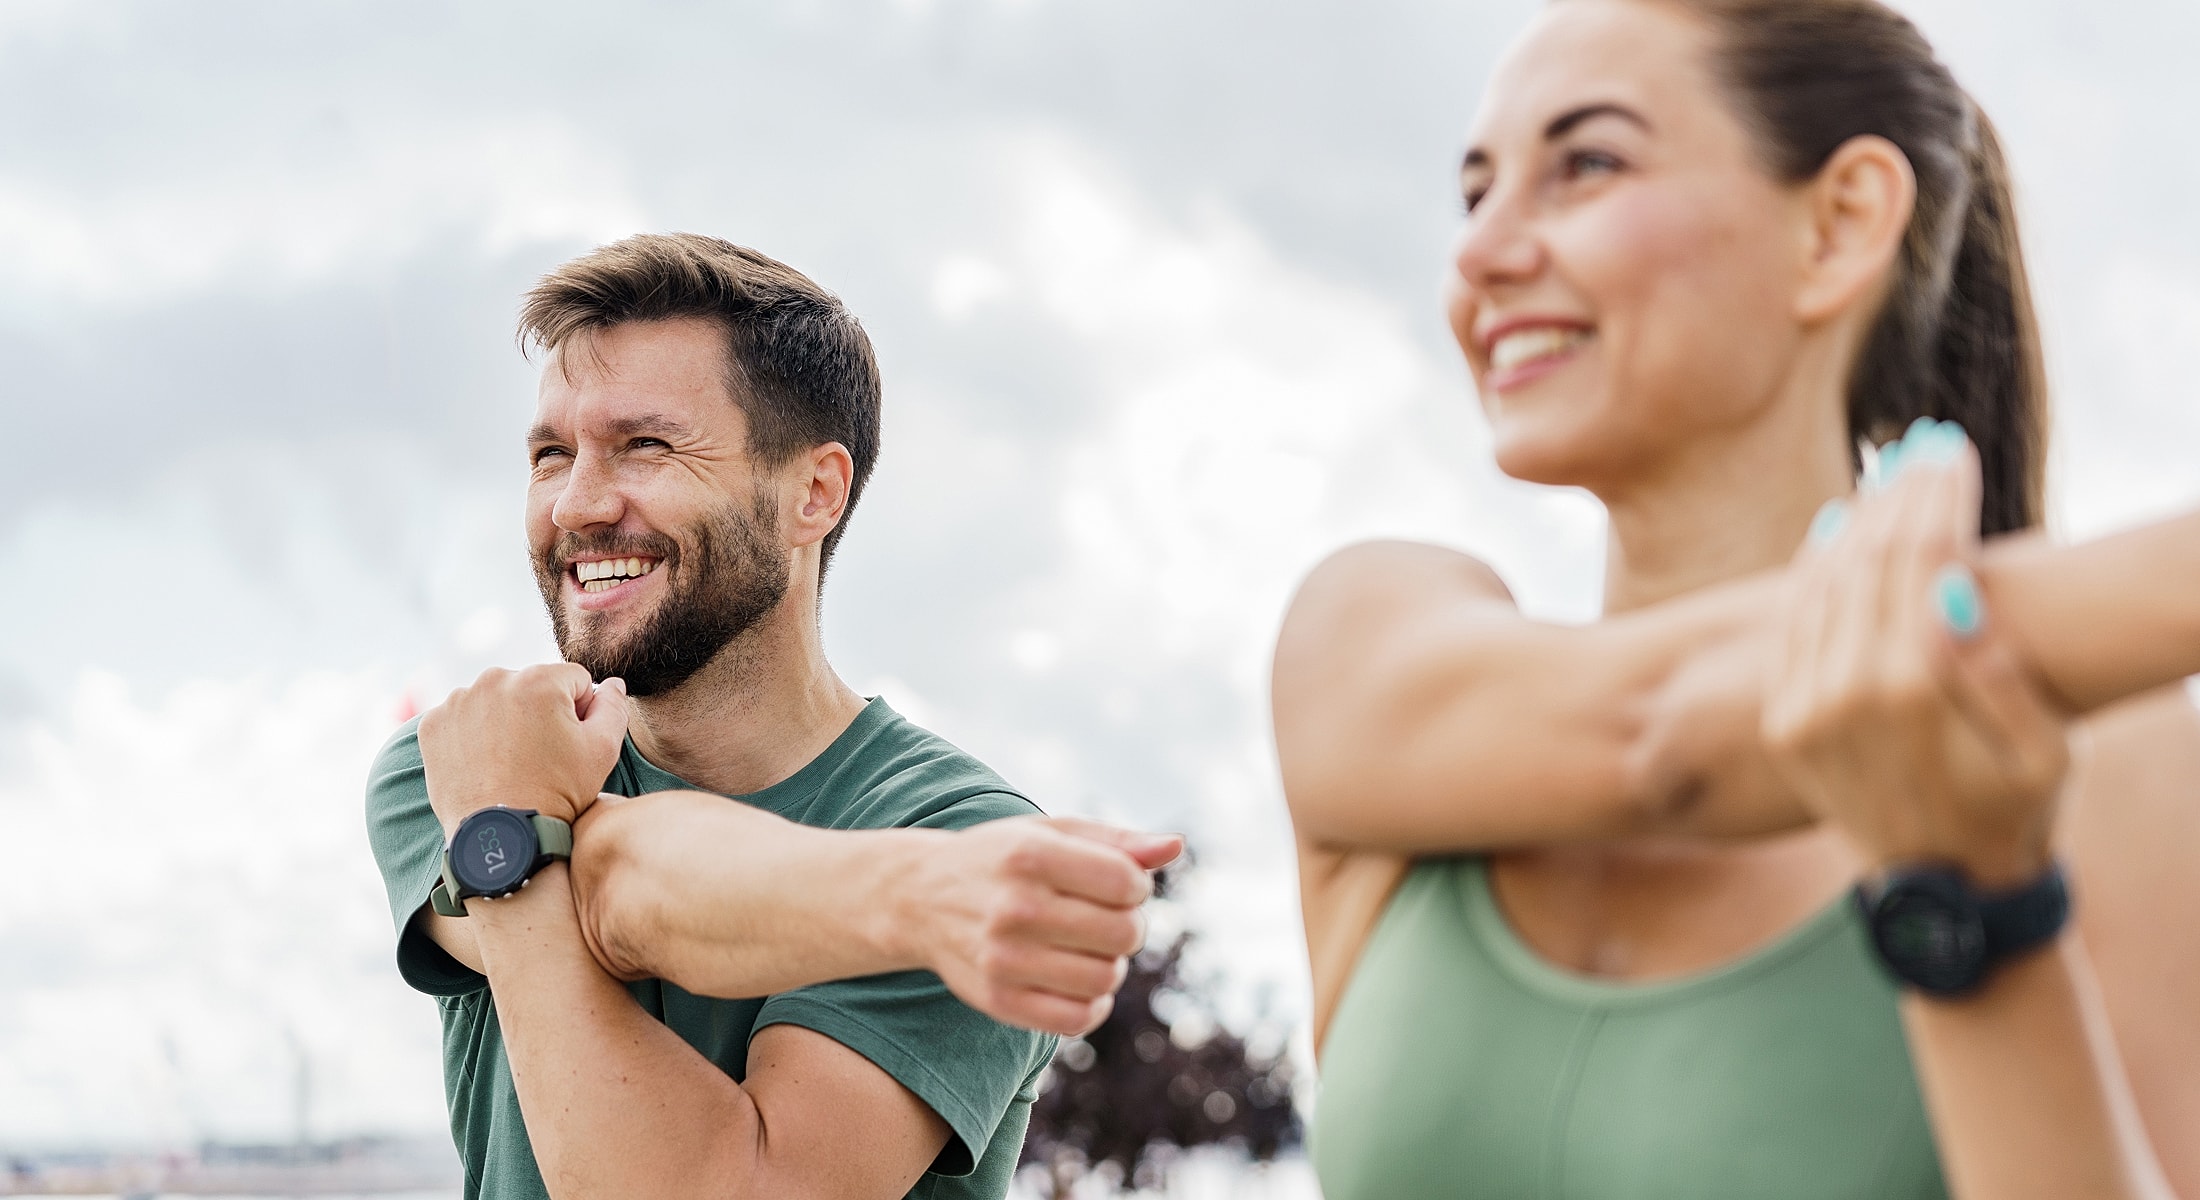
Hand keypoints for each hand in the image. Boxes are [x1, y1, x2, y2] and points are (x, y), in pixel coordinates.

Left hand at [418, 664, 630, 835]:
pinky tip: (485, 763)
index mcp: (538, 680)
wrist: (500, 836)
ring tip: (511, 762)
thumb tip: (612, 684)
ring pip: (496, 699)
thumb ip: (614, 707)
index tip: (569, 743)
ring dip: (506, 720)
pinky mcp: (434, 725)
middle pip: (532, 685)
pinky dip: (474, 734)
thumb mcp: (602, 751)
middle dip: (540, 712)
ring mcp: (458, 702)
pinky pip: (464, 717)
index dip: (580, 712)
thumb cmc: (557, 793)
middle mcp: (493, 680)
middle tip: (540, 755)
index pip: (573, 680)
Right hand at [900, 816, 1182, 1036]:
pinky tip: (1079, 982)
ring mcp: (1003, 958)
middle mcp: (1015, 906)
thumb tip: (1175, 847)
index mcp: (1031, 854)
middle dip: (1128, 927)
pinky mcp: (996, 999)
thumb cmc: (1002, 859)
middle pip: (1123, 934)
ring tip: (1088, 949)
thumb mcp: (1052, 833)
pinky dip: (1093, 1005)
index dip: (1136, 888)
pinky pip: (1077, 1019)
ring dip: (1111, 966)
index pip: (1126, 883)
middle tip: (1105, 920)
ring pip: (1106, 979)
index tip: (1117, 886)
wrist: (919, 898)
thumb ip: (1116, 841)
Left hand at [1763, 420, 2069, 887]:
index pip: (1919, 563)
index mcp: (1912, 694)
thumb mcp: (2044, 755)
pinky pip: (1792, 625)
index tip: (1953, 451)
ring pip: (1820, 585)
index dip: (1937, 498)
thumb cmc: (2015, 813)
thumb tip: (1957, 589)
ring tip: (1890, 475)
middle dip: (1899, 496)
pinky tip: (1840, 530)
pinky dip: (1814, 570)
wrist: (1945, 892)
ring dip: (1856, 522)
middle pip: (1866, 562)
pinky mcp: (1783, 720)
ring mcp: (1802, 709)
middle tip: (1923, 446)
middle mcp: (1842, 696)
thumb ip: (2002, 674)